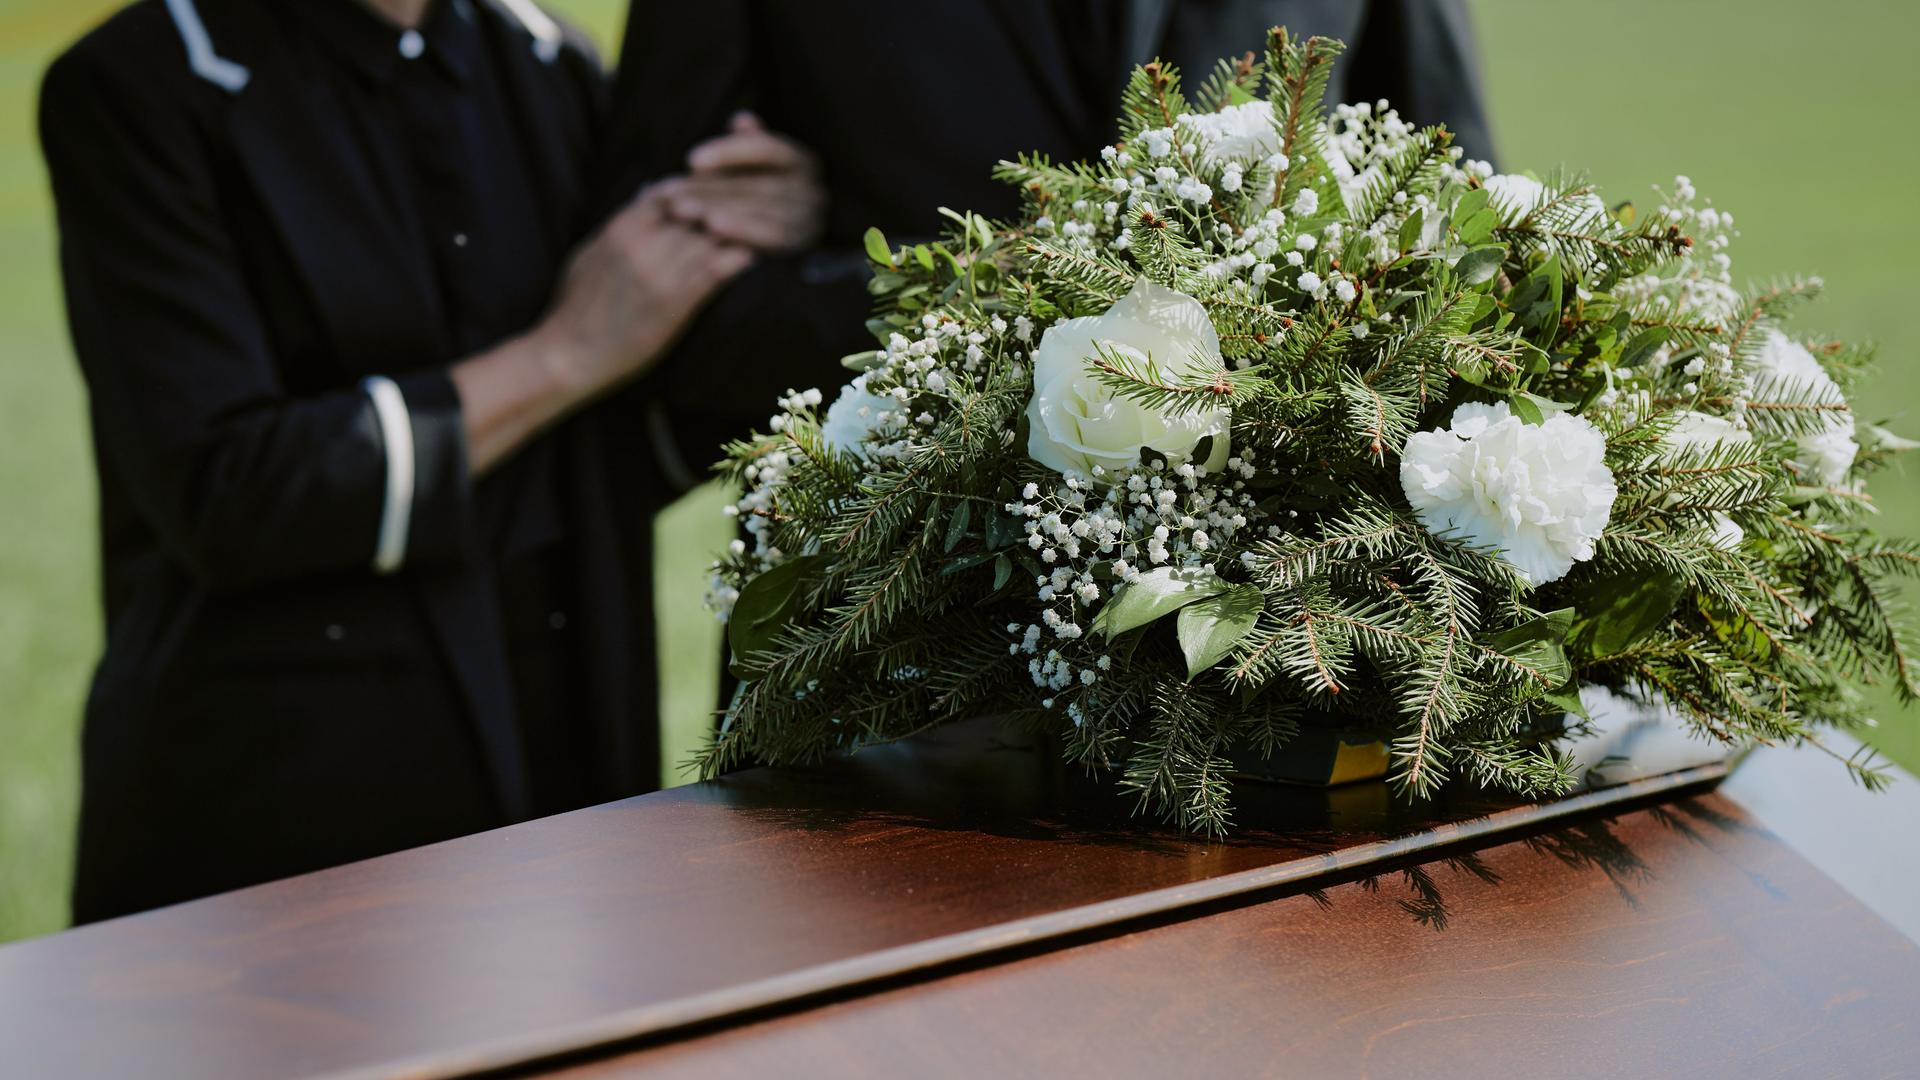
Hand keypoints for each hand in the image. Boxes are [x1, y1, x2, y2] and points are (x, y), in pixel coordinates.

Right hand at [451, 190, 750, 472]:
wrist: (568, 355)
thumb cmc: (577, 309)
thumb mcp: (592, 253)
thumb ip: (623, 221)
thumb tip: (648, 192)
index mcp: (623, 226)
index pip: (675, 189)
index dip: (706, 186)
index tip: (731, 188)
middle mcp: (644, 241)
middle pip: (701, 205)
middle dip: (734, 200)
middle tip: (767, 198)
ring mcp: (660, 270)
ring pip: (715, 232)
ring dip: (748, 227)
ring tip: (776, 223)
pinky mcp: (675, 301)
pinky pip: (718, 268)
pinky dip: (743, 258)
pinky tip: (766, 257)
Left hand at [659, 111, 825, 253]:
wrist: (787, 233)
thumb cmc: (759, 192)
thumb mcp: (750, 166)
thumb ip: (744, 145)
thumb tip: (742, 119)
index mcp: (800, 160)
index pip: (765, 148)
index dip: (729, 152)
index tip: (691, 160)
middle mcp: (812, 188)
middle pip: (758, 183)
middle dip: (713, 189)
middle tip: (671, 193)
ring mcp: (810, 218)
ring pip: (763, 211)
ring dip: (721, 210)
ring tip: (683, 211)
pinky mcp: (801, 243)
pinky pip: (772, 238)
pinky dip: (741, 232)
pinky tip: (710, 229)